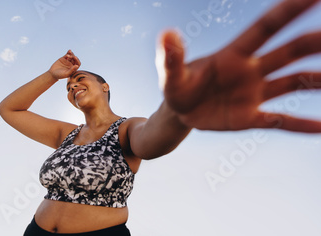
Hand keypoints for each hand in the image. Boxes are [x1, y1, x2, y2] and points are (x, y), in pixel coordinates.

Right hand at [48, 50, 80, 79]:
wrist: (52, 73)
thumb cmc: (60, 75)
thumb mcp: (66, 74)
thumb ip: (72, 70)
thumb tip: (77, 65)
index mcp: (73, 68)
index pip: (78, 63)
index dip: (77, 60)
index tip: (75, 58)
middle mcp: (71, 64)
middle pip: (74, 59)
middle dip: (74, 57)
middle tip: (73, 56)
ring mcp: (67, 61)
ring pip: (71, 56)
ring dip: (71, 54)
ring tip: (70, 52)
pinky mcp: (63, 58)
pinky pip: (67, 55)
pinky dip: (68, 53)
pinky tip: (69, 51)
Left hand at [159, 0, 320, 132]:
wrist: (179, 112)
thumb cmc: (176, 86)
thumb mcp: (171, 74)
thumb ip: (171, 57)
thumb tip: (166, 34)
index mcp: (233, 55)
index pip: (264, 28)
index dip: (288, 11)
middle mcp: (250, 70)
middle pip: (288, 52)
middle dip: (312, 43)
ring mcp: (253, 94)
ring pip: (293, 82)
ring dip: (316, 80)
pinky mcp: (251, 117)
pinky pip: (280, 120)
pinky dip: (301, 124)